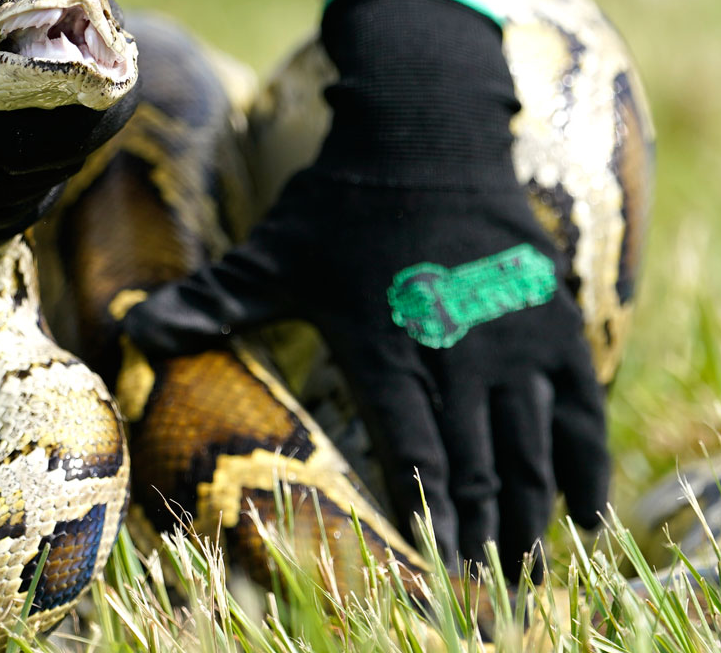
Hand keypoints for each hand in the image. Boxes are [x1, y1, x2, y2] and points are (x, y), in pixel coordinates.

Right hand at [0, 0, 135, 264]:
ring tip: (33, 128)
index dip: (113, 104)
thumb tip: (82, 11)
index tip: (122, 82)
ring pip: (28, 203)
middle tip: (83, 100)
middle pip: (60, 169)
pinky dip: (2, 198)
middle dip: (79, 132)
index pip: (81, 131)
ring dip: (43, 168)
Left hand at [122, 0, 606, 580]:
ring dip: (533, 512)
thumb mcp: (270, 253)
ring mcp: (513, 337)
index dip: (431, 515)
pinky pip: (581, 405)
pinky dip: (586, 463)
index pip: (416, 452)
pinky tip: (589, 510)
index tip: (442, 570)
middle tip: (491, 592)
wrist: (424, 128)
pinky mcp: (552, 317)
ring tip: (530, 567)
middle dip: (484, 533)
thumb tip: (131, 330)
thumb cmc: (340, 199)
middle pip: (479, 465)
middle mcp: (458, 352)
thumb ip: (210, 301)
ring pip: (531, 447)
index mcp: (387, 348)